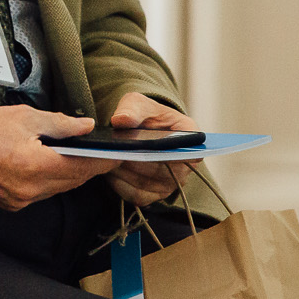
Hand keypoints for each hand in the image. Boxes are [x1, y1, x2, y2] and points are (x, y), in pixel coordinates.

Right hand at [0, 105, 117, 211]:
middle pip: (73, 181)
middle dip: (89, 167)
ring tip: (80, 157)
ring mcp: (21, 201)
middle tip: (103, 153)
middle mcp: (30, 190)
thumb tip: (86, 127)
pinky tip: (53, 165)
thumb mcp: (25, 116)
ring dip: (71, 175)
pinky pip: (43, 194)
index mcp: (35, 166)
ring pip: (59, 189)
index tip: (117, 154)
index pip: (81, 167)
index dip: (102, 161)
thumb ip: (61, 124)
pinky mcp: (13, 204)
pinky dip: (52, 181)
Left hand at [103, 93, 201, 207]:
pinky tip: (109, 170)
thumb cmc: (143, 115)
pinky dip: (120, 184)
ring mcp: (172, 180)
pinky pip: (137, 195)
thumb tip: (121, 120)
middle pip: (162, 168)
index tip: (152, 150)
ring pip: (146, 183)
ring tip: (107, 158)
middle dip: (136, 161)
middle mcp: (185, 161)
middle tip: (114, 152)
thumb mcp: (136, 104)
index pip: (190, 147)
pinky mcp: (156, 194)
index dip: (176, 153)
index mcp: (188, 132)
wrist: (138, 130)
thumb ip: (130, 109)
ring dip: (124, 173)